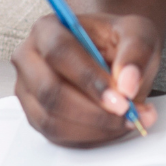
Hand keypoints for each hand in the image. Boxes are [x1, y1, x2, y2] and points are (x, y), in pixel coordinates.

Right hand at [12, 12, 160, 146]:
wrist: (111, 53)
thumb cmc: (118, 40)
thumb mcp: (137, 32)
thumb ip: (136, 52)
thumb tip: (127, 84)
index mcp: (47, 29)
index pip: (59, 53)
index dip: (89, 78)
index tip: (120, 98)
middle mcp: (29, 59)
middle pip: (50, 92)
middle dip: (93, 111)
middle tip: (128, 114)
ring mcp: (28, 91)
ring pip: (52, 120)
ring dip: (94, 127)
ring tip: (130, 119)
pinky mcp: (36, 116)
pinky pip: (57, 135)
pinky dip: (90, 136)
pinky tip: (114, 126)